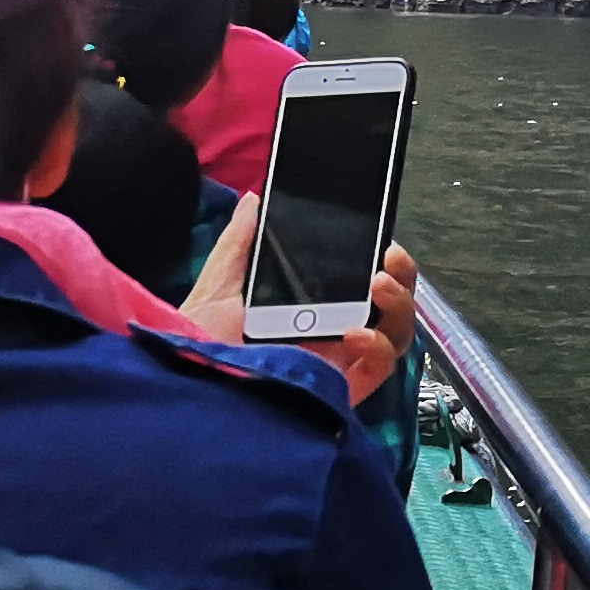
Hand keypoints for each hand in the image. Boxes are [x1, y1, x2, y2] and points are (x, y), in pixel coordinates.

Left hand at [181, 193, 422, 408]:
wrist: (187, 384)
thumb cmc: (198, 340)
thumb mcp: (218, 284)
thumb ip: (240, 242)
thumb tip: (256, 199)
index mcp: (311, 309)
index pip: (362, 283)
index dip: (382, 261)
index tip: (382, 239)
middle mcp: (332, 334)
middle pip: (390, 308)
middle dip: (401, 278)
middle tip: (390, 258)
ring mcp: (339, 363)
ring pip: (395, 335)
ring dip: (399, 306)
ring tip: (378, 287)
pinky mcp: (340, 389)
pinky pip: (379, 369)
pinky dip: (379, 346)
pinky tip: (356, 333)